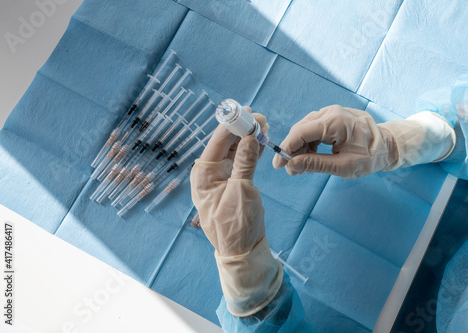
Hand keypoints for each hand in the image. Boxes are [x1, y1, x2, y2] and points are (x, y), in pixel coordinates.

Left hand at [191, 110, 282, 316]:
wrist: (242, 251)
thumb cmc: (237, 225)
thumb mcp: (242, 190)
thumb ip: (245, 161)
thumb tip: (251, 136)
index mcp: (204, 174)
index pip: (217, 141)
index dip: (233, 125)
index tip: (249, 113)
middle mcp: (209, 173)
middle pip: (224, 143)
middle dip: (242, 130)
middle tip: (260, 119)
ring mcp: (220, 177)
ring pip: (233, 150)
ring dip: (247, 139)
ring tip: (264, 127)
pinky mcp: (232, 182)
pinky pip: (240, 161)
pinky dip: (250, 151)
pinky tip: (261, 142)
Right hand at [272, 105, 397, 178]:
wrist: (388, 146)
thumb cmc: (370, 157)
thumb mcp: (342, 166)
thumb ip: (314, 165)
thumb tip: (291, 165)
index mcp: (334, 122)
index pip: (300, 133)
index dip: (285, 149)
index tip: (278, 165)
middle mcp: (331, 112)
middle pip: (301, 129)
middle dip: (292, 149)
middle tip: (290, 169)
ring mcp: (333, 112)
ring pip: (306, 128)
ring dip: (300, 146)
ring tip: (301, 165)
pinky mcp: (334, 116)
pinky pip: (314, 127)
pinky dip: (309, 141)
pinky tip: (310, 155)